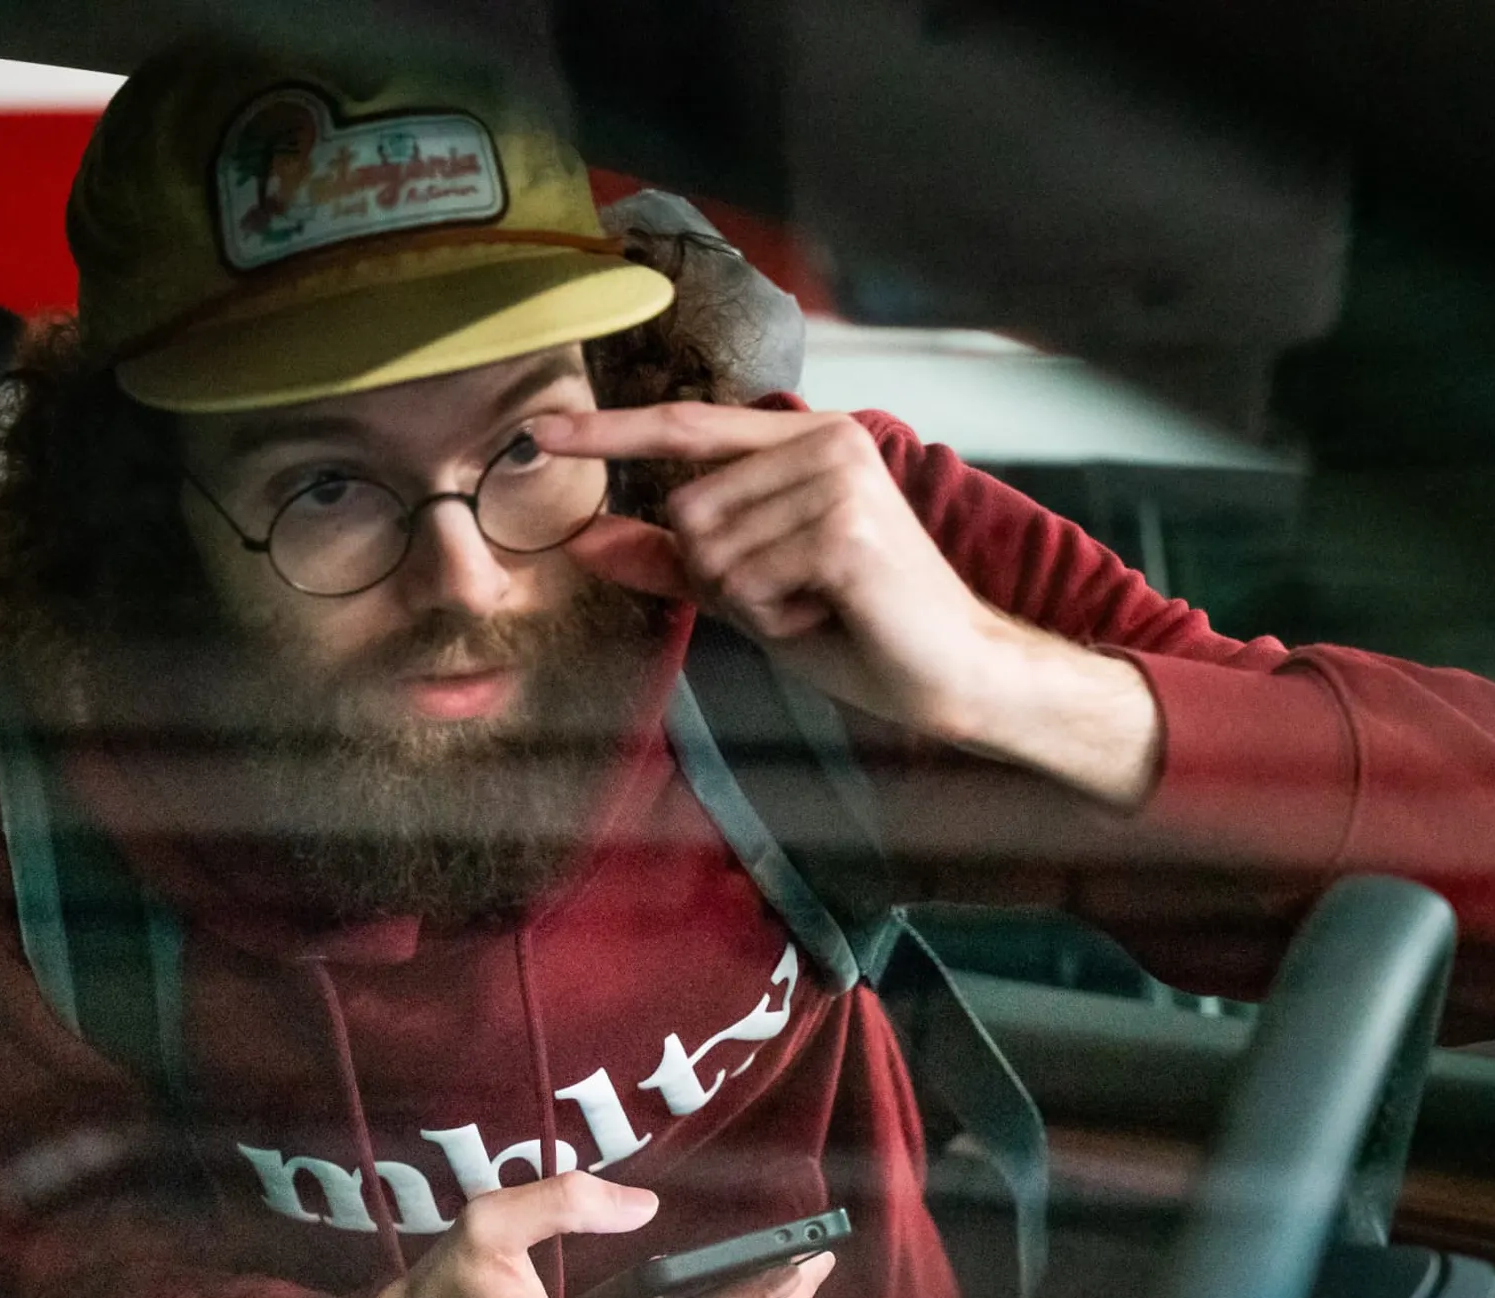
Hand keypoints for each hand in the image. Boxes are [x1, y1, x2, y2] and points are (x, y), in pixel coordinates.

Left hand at [537, 401, 1160, 805]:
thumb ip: (671, 557)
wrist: (955, 672)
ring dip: (749, 600)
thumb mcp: (753, 588)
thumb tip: (584, 538)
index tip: (539, 429)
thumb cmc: (862, 627)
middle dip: (720, 574)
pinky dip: (774, 617)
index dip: (610, 432)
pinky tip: (831, 612)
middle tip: (796, 594)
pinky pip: (743, 583)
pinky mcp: (843, 530)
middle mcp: (825, 443)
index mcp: (806, 440)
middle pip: (686, 510)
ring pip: (709, 550)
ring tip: (818, 602)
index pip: (687, 427)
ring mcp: (836, 481)